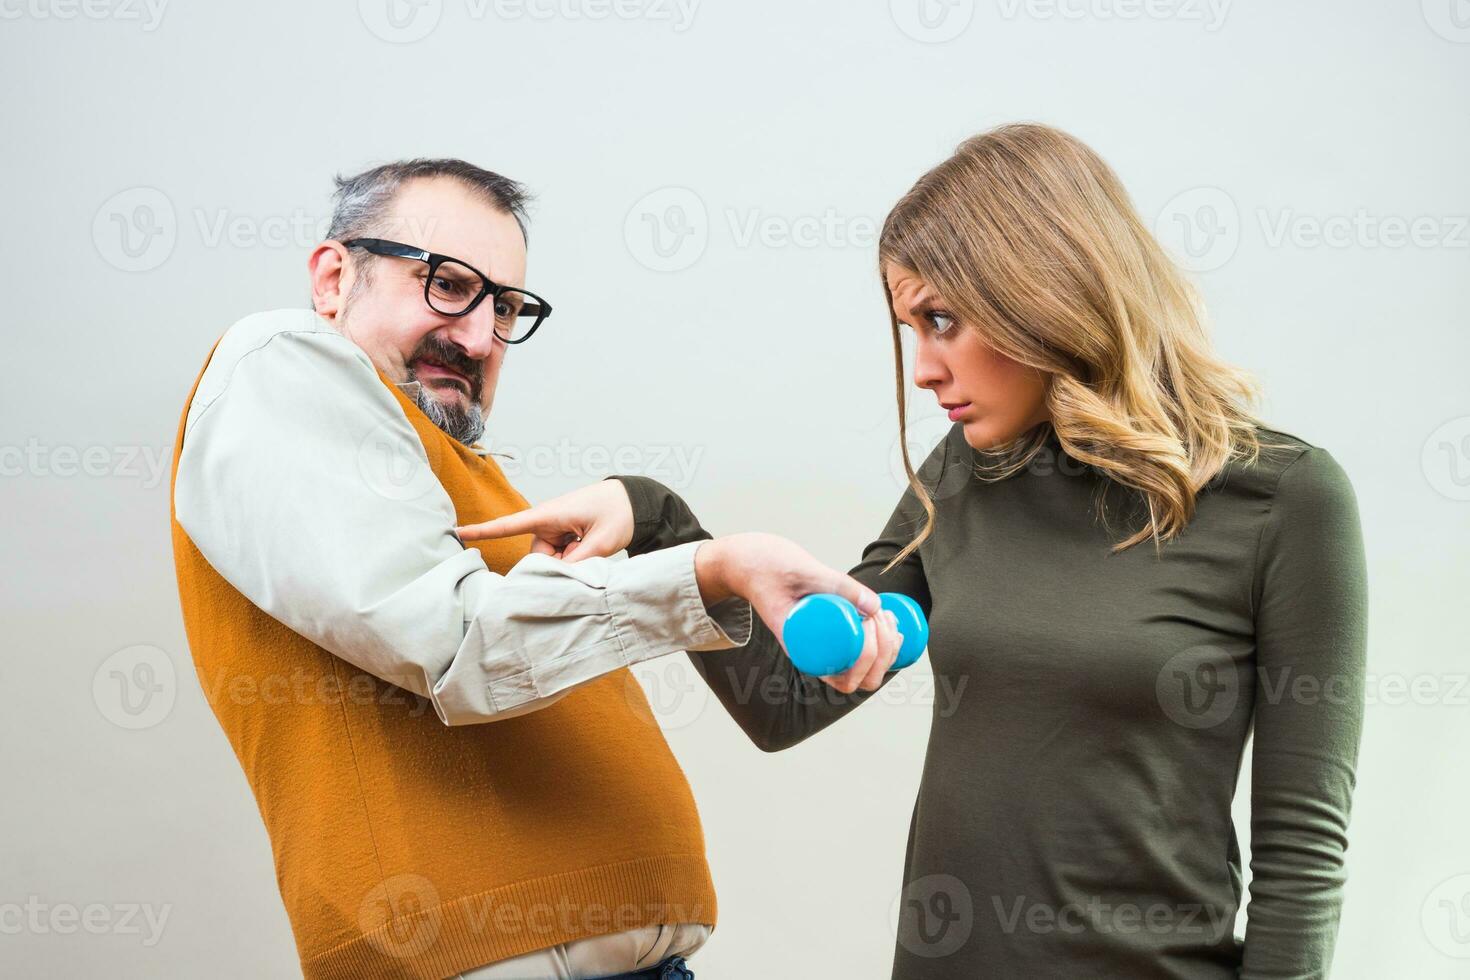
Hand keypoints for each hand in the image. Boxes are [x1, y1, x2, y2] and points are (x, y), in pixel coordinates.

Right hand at [455, 479, 633, 561]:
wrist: (634, 500)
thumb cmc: (618, 512)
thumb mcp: (601, 541)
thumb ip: (577, 564)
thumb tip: (556, 581)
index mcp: (549, 515)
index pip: (509, 525)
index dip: (484, 531)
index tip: (458, 533)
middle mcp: (547, 522)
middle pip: (538, 557)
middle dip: (558, 565)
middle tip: (585, 554)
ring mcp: (555, 529)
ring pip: (551, 561)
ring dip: (569, 562)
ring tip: (591, 547)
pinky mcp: (563, 535)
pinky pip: (560, 556)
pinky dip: (574, 558)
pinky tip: (590, 547)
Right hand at [696, 533, 903, 693]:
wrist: (748, 563)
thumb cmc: (768, 569)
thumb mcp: (803, 572)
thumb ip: (837, 584)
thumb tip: (876, 606)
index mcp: (802, 653)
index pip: (844, 678)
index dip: (868, 655)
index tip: (870, 620)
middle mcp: (815, 657)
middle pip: (862, 680)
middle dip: (884, 653)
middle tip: (881, 617)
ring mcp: (824, 647)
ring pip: (866, 670)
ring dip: (887, 650)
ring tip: (886, 616)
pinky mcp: (831, 634)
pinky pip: (863, 653)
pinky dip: (884, 643)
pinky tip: (892, 622)